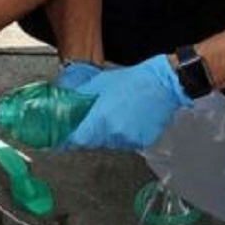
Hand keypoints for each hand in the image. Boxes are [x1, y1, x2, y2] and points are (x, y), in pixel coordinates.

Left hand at [64, 55, 189, 149]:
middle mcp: (115, 133)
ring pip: (108, 143)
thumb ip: (80, 96)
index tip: (61, 139)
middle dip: (87, 133)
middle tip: (89, 120)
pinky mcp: (142, 142)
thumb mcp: (100, 83)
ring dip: (105, 133)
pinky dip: (121, 134)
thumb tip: (65, 101)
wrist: (164, 84)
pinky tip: (126, 119)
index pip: (77, 139)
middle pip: (92, 142)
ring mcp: (129, 140)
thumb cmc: (134, 80)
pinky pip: (125, 142)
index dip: (67, 139)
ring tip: (113, 114)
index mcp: (102, 119)